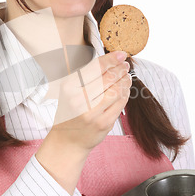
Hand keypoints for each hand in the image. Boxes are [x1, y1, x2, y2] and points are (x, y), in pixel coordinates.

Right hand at [35, 51, 131, 192]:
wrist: (67, 141)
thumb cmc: (70, 112)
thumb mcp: (69, 91)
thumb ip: (86, 76)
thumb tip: (111, 60)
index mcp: (69, 87)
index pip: (94, 68)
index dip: (111, 59)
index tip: (121, 54)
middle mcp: (79, 100)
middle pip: (107, 78)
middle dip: (120, 69)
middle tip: (125, 65)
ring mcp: (92, 113)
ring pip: (117, 90)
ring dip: (125, 81)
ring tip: (127, 76)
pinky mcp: (104, 123)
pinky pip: (120, 103)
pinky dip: (126, 94)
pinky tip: (125, 89)